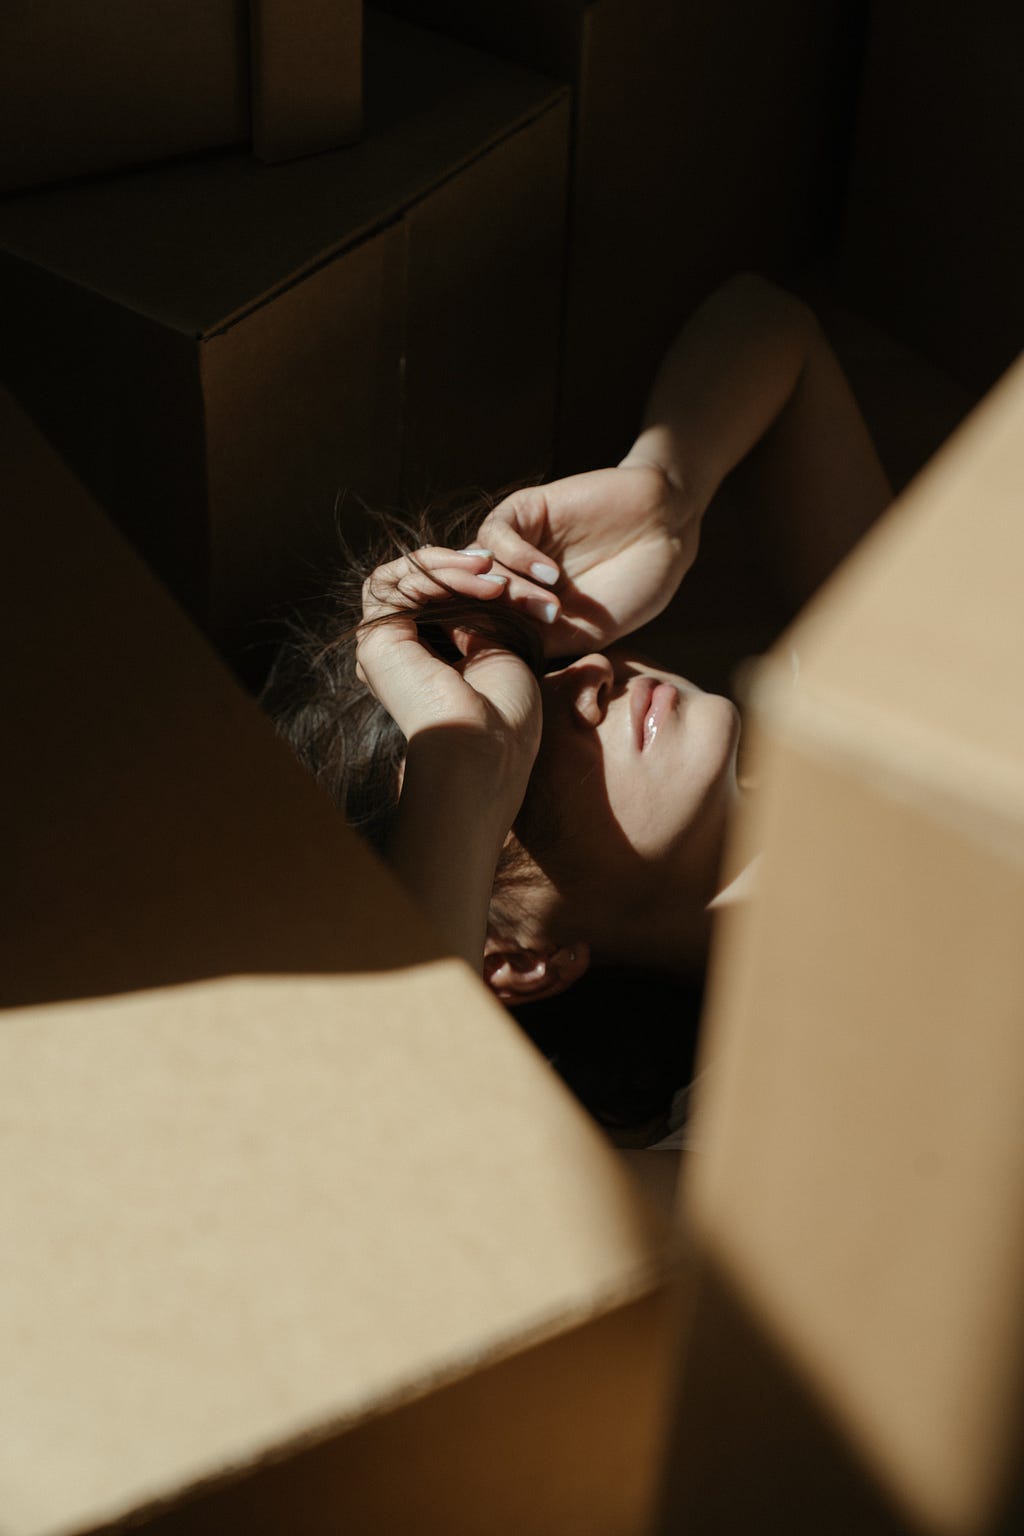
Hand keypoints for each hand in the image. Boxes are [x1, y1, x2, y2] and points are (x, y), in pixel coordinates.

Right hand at [357, 546, 542, 815]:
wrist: (487, 749)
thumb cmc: (505, 716)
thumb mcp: (498, 648)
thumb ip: (478, 614)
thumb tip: (477, 577)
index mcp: (424, 659)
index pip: (435, 597)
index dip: (469, 579)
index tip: (514, 580)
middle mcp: (398, 653)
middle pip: (418, 583)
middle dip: (464, 568)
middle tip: (502, 569)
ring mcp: (383, 646)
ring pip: (406, 576)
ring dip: (454, 566)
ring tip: (494, 575)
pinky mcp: (376, 641)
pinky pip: (399, 583)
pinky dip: (442, 573)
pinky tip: (481, 581)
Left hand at [476, 463, 701, 654]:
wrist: (668, 531)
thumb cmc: (634, 587)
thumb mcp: (588, 631)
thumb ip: (541, 640)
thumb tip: (493, 657)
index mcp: (522, 610)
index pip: (483, 627)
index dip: (488, 642)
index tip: (514, 661)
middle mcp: (512, 576)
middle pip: (477, 596)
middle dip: (508, 614)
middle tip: (549, 621)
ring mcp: (516, 542)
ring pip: (483, 567)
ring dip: (513, 590)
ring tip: (552, 605)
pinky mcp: (524, 510)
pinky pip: (498, 531)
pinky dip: (517, 556)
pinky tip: (550, 573)